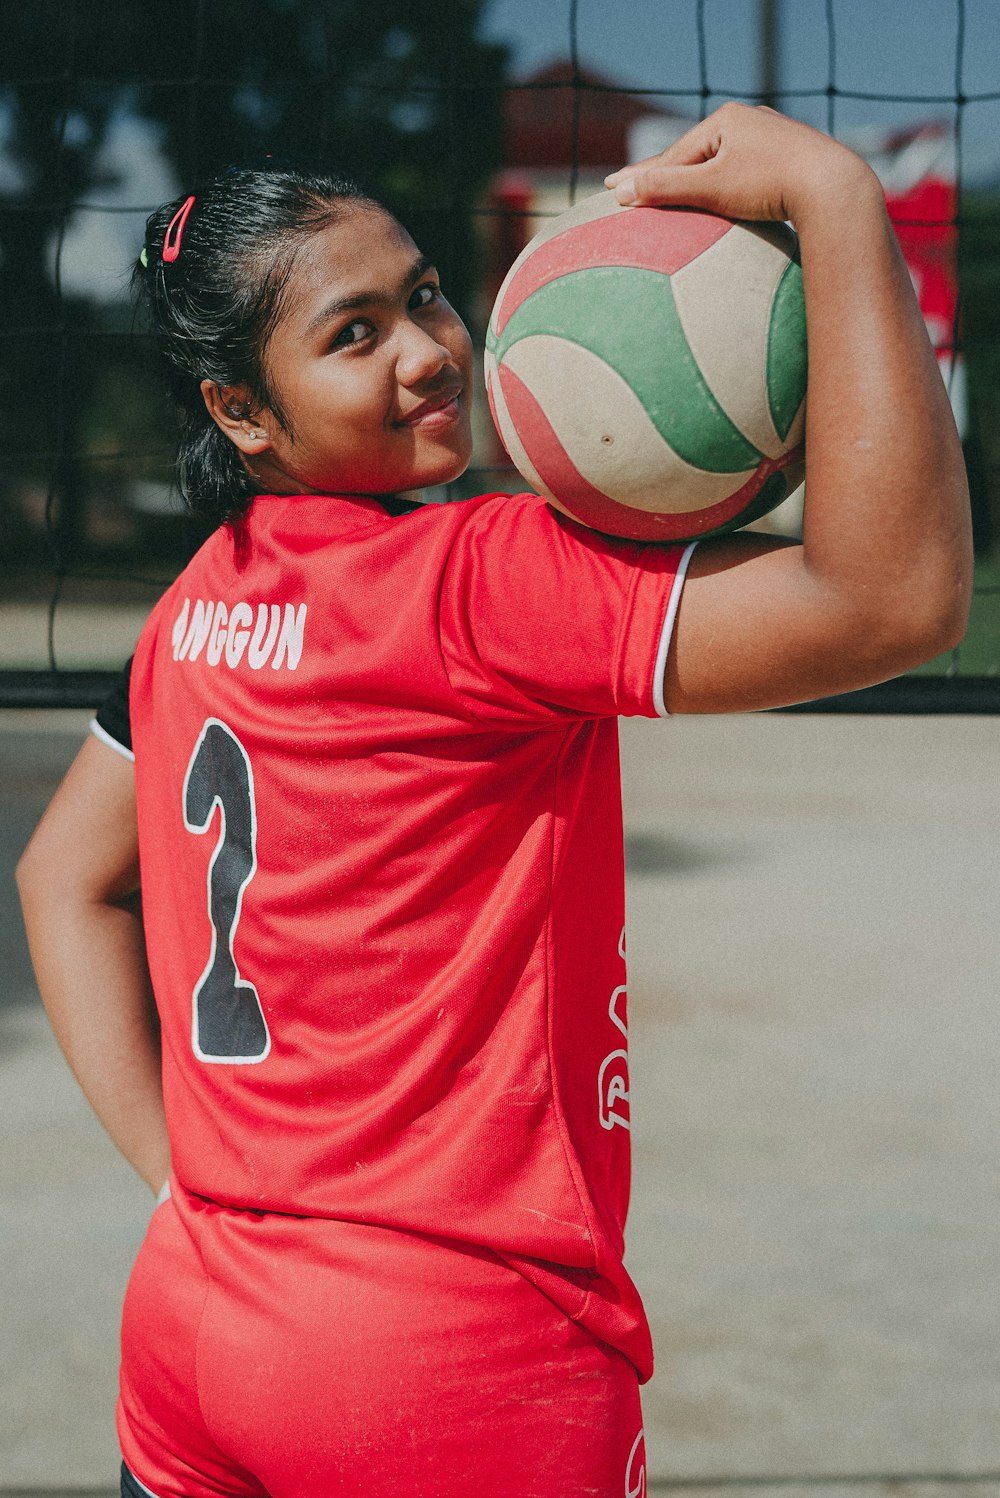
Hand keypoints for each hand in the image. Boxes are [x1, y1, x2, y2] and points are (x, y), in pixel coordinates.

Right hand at [605, 102, 875, 225]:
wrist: (833, 186)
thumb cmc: (770, 185)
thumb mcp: (712, 188)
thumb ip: (666, 189)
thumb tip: (620, 191)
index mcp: (726, 120)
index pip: (673, 154)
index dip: (641, 175)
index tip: (611, 189)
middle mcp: (748, 121)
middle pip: (695, 155)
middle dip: (664, 173)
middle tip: (631, 188)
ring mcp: (771, 138)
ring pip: (721, 163)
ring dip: (694, 180)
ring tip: (671, 193)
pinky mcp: (789, 159)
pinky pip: (744, 173)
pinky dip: (725, 186)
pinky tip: (722, 196)